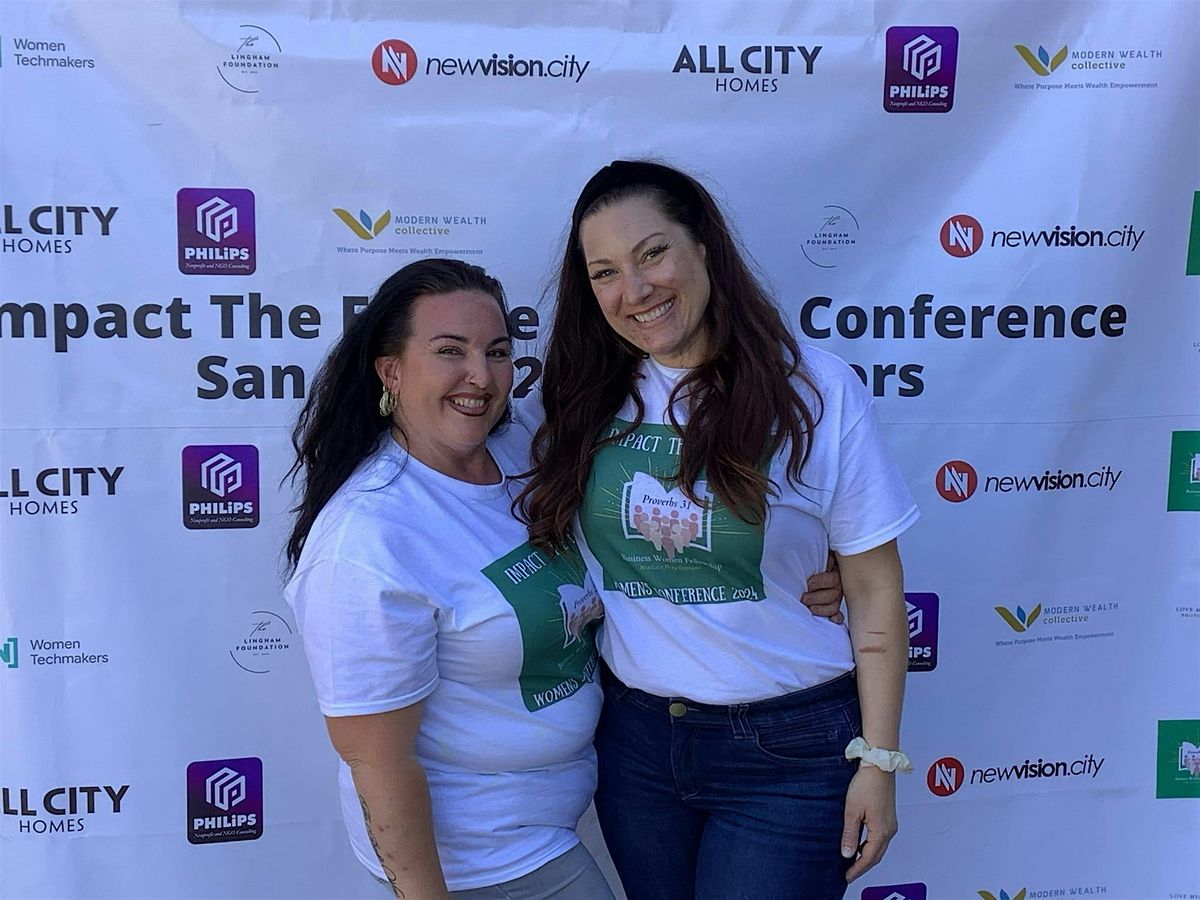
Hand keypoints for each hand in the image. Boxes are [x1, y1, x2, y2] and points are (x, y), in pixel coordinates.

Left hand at [803, 552, 843, 623]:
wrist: (816, 563)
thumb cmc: (813, 560)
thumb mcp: (818, 556)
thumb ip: (821, 559)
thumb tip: (817, 559)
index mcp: (836, 571)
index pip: (833, 580)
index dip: (821, 582)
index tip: (809, 584)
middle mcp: (839, 585)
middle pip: (833, 595)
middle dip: (816, 597)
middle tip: (804, 598)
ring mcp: (837, 597)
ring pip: (833, 606)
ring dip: (822, 609)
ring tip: (810, 608)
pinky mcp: (833, 606)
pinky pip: (839, 615)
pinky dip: (837, 618)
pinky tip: (833, 620)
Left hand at [840, 766, 896, 881]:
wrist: (879, 764)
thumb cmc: (866, 784)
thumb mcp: (852, 810)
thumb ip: (850, 834)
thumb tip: (847, 854)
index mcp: (882, 831)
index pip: (869, 858)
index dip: (857, 869)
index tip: (847, 877)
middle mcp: (890, 830)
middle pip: (876, 855)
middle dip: (863, 866)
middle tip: (849, 873)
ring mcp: (891, 823)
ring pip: (879, 847)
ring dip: (867, 856)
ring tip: (852, 861)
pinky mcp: (888, 816)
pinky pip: (880, 838)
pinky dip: (870, 845)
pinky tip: (860, 844)